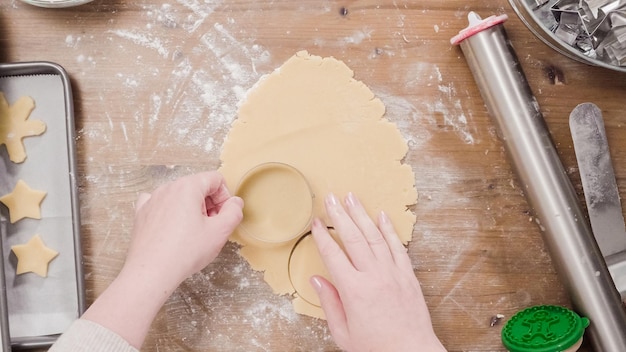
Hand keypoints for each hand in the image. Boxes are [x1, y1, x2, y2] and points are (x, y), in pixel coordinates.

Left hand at [81, 171, 242, 348]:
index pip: (215, 179)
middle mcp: (168, 188)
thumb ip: (234, 212)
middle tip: (211, 227)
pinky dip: (171, 212)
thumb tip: (235, 203)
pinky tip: (174, 229)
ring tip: (193, 233)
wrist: (151, 272)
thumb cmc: (184, 252)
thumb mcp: (220, 232)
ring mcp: (152, 200)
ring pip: (180, 196)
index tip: (223, 216)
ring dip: (192, 209)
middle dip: (209, 204)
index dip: (225, 197)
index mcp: (188, 187)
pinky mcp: (142, 214)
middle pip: (197, 186)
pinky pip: (161, 204)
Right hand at [310, 193, 445, 351]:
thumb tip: (317, 280)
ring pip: (375, 236)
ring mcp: (393, 273)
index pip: (333, 255)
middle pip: (353, 237)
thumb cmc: (376, 348)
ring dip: (362, 215)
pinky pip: (397, 247)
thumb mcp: (343, 332)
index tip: (315, 223)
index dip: (322, 236)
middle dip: (340, 215)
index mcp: (353, 290)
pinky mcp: (408, 276)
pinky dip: (389, 230)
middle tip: (331, 197)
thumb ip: (329, 303)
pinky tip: (381, 216)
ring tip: (352, 198)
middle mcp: (374, 276)